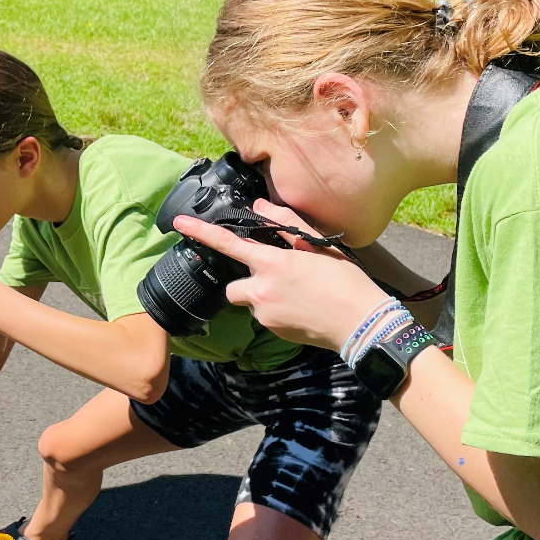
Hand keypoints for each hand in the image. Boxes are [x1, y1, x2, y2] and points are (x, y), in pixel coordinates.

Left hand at [173, 200, 388, 351]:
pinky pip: (263, 318)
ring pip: (249, 302)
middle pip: (233, 286)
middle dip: (247, 282)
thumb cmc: (344, 281)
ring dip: (261, 297)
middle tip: (276, 280)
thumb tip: (260, 208)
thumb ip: (285, 224)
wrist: (360, 323)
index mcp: (272, 262)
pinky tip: (299, 310)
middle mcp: (261, 288)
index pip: (227, 243)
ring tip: (294, 296)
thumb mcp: (317, 246)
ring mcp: (264, 313)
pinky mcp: (272, 331)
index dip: (200, 232)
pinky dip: (275, 312)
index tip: (179, 224)